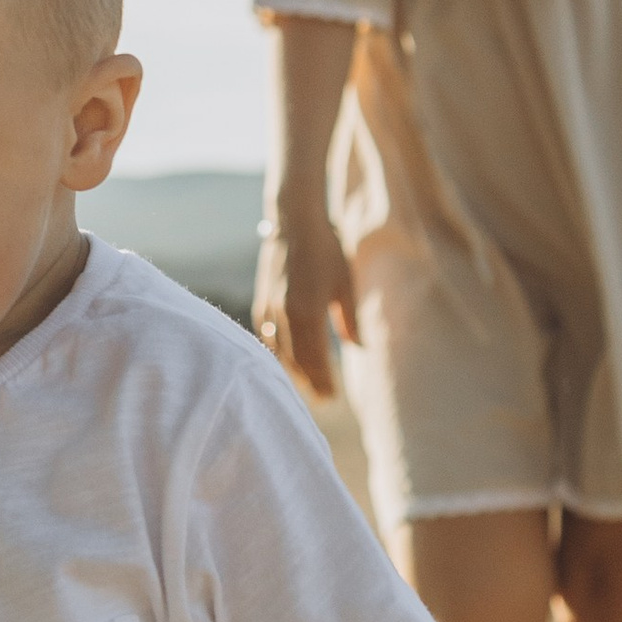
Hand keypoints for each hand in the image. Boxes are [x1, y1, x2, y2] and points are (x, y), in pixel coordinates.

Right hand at [253, 213, 355, 399]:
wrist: (295, 221)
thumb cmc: (327, 249)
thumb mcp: (346, 284)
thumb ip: (350, 320)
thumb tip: (359, 347)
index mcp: (307, 312)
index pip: (315, 359)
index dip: (323, 380)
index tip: (332, 396)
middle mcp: (284, 315)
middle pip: (295, 361)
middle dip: (308, 382)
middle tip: (321, 399)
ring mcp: (269, 308)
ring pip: (278, 351)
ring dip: (291, 371)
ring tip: (304, 384)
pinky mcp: (262, 301)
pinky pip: (267, 337)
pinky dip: (276, 352)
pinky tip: (285, 359)